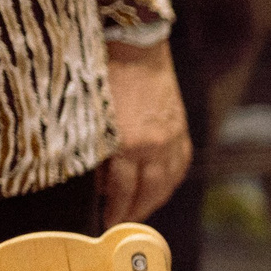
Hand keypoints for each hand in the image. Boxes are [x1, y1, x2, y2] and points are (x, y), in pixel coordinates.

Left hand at [100, 38, 191, 227]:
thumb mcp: (89, 117)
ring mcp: (172, 138)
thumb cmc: (105, 75)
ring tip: (141, 210)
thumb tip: (97, 180)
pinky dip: (171, 180)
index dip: (114, 210)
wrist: (135, 47)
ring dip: (155, 200)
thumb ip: (94, 151)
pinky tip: (162, 185)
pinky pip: (181, 164)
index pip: (122, 190)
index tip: (105, 222)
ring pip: (168, 182)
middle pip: (149, 192)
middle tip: (122, 223)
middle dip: (135, 211)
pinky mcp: (180, 129)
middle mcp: (155, 145)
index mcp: (129, 143)